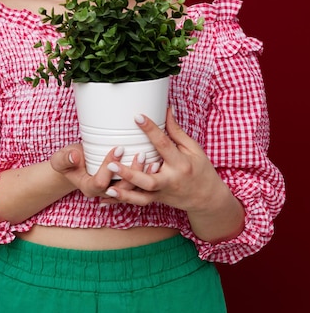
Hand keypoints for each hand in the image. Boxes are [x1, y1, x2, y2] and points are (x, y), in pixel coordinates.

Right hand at [50, 143, 150, 200]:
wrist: (75, 166)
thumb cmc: (68, 162)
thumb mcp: (60, 159)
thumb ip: (65, 158)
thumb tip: (75, 156)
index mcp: (89, 188)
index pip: (101, 182)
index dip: (109, 166)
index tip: (118, 148)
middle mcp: (104, 192)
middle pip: (121, 188)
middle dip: (132, 172)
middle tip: (141, 154)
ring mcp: (116, 190)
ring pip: (133, 189)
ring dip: (143, 176)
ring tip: (154, 161)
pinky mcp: (125, 185)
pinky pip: (138, 185)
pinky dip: (147, 176)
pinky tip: (156, 164)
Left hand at [103, 108, 244, 242]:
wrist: (207, 199)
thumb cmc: (201, 170)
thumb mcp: (194, 149)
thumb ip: (177, 132)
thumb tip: (167, 110)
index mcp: (181, 163)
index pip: (164, 145)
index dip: (151, 130)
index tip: (137, 117)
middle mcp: (170, 180)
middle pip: (149, 180)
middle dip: (130, 173)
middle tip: (111, 164)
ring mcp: (162, 193)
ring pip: (141, 196)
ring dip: (124, 193)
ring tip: (107, 186)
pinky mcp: (156, 200)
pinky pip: (137, 202)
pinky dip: (122, 201)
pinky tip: (105, 199)